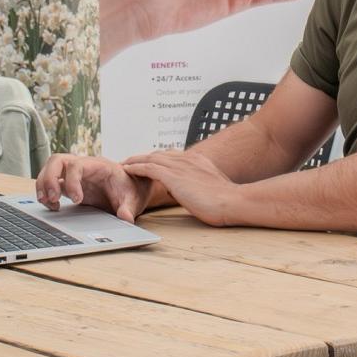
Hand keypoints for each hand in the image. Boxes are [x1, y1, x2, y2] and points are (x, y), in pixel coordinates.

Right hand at [35, 153, 151, 222]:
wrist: (129, 187)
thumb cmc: (129, 188)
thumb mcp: (132, 198)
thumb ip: (128, 207)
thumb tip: (126, 218)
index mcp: (97, 165)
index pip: (76, 165)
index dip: (72, 181)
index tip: (77, 200)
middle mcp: (82, 166)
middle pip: (57, 160)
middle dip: (49, 179)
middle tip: (52, 198)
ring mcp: (73, 174)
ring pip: (49, 168)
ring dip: (43, 185)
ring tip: (49, 203)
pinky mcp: (68, 183)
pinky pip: (49, 182)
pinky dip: (45, 193)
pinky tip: (53, 207)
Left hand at [123, 149, 238, 226]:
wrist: (231, 201)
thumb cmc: (225, 201)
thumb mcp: (212, 187)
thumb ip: (201, 184)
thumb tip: (193, 190)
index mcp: (197, 161)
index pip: (173, 156)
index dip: (159, 158)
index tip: (149, 161)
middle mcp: (188, 159)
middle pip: (160, 154)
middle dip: (144, 157)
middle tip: (131, 161)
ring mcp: (180, 166)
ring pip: (151, 158)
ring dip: (136, 160)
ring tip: (125, 163)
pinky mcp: (173, 176)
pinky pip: (149, 168)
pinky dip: (136, 167)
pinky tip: (127, 169)